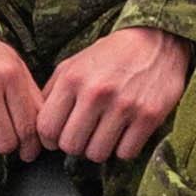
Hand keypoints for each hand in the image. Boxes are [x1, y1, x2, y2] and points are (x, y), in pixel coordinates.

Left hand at [38, 27, 194, 165]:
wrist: (156, 41)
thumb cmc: (111, 55)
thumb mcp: (73, 64)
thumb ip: (51, 93)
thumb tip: (38, 128)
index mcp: (72, 79)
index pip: (46, 129)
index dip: (50, 139)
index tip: (58, 137)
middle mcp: (96, 92)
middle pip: (71, 146)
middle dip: (75, 145)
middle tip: (84, 135)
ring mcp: (124, 105)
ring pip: (97, 154)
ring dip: (99, 148)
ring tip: (104, 133)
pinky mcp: (149, 116)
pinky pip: (125, 153)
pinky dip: (123, 149)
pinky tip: (124, 133)